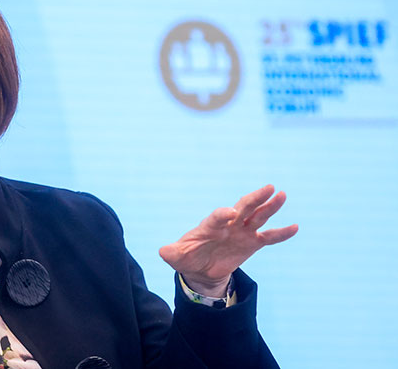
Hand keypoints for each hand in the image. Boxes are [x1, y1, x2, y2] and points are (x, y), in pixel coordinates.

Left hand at [159, 185, 297, 296]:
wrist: (200, 270)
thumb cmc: (187, 258)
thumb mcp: (177, 257)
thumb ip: (172, 253)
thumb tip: (162, 252)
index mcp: (209, 226)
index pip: (218, 217)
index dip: (223, 214)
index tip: (231, 213)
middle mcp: (228, 225)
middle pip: (243, 208)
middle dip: (254, 198)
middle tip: (268, 188)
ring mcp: (241, 232)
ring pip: (258, 216)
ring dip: (270, 207)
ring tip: (282, 195)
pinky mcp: (251, 243)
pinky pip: (269, 237)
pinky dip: (281, 233)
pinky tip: (295, 227)